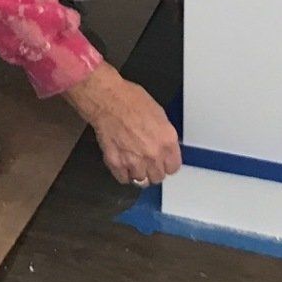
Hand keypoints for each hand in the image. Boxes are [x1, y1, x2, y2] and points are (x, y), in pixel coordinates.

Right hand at [62, 64, 181, 185]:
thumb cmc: (130, 100)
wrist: (107, 100)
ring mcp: (134, 161)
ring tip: (133, 162)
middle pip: (158, 177)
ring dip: (138, 173)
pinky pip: (123, 179)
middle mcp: (153, 154)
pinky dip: (123, 174)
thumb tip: (164, 146)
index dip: (167, 164)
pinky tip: (122, 163)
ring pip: (141, 181)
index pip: (173, 168)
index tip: (162, 163)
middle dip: (153, 170)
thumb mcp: (158, 113)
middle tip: (146, 162)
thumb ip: (164, 135)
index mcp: (167, 140)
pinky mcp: (117, 163)